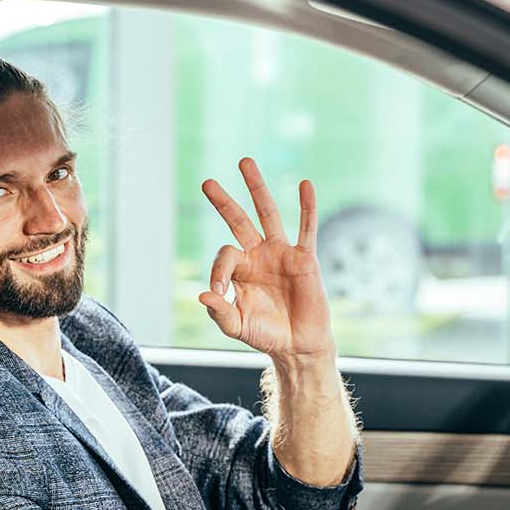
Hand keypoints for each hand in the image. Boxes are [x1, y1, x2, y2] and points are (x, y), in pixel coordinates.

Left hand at [199, 158, 332, 359]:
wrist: (297, 345)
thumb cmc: (266, 335)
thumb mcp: (237, 326)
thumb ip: (219, 312)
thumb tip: (202, 293)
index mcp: (240, 269)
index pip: (224, 255)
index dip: (218, 271)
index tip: (218, 291)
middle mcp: (258, 255)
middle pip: (239, 220)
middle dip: (224, 202)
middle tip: (206, 183)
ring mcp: (281, 253)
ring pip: (268, 214)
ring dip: (257, 189)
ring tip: (245, 163)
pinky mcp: (304, 258)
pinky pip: (306, 228)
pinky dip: (307, 206)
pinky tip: (305, 184)